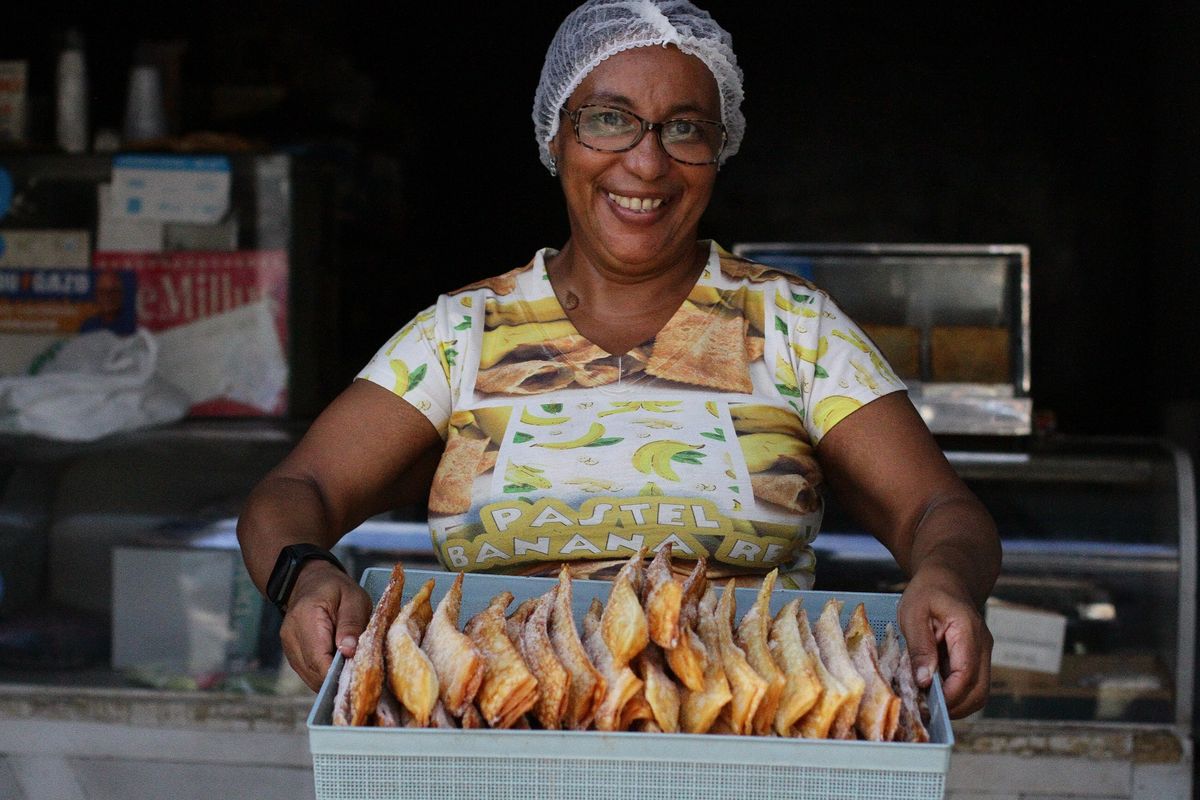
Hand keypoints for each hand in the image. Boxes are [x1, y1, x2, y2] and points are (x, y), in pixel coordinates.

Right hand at [278, 559, 371, 690]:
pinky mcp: (292, 654)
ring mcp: (289, 647)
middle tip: (360, 673)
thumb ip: (352, 623)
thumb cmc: (336, 588)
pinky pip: (309, 673)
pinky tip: (339, 666)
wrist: (310, 581)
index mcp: (306, 618)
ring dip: (331, 678)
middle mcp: (291, 636)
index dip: (338, 674)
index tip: (358, 676)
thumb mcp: (353, 598)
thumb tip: (349, 652)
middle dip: (338, 678)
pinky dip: (324, 674)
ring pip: (310, 677)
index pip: (318, 659)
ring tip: (350, 667)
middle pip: (314, 672)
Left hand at [896, 566, 993, 717]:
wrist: (947, 579)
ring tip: (927, 702)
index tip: (925, 704)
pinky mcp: (976, 660)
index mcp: (967, 631)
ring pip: (978, 693)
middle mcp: (982, 646)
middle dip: (954, 707)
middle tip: (925, 710)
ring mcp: (982, 654)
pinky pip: (971, 685)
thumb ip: (920, 646)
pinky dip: (955, 695)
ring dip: (956, 704)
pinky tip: (933, 692)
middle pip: (979, 691)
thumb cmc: (928, 592)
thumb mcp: (913, 612)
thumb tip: (924, 681)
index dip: (948, 696)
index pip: (966, 674)